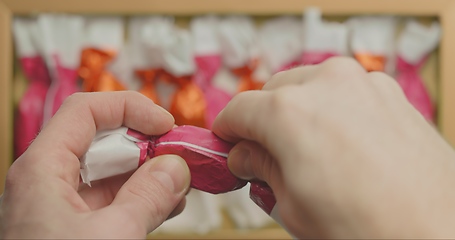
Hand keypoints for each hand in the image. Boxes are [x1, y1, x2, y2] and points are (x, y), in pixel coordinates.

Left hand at [0, 91, 189, 238]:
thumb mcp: (111, 238)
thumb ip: (148, 197)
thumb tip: (176, 167)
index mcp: (43, 169)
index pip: (86, 111)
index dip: (129, 108)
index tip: (165, 124)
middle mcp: (48, 180)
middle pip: (102, 140)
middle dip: (146, 144)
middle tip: (182, 155)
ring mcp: (61, 205)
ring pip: (110, 172)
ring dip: (148, 173)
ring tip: (182, 181)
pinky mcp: (75, 228)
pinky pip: (112, 200)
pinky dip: (140, 197)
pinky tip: (168, 204)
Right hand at [213, 57, 454, 237]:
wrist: (439, 232)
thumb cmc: (368, 228)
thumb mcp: (292, 206)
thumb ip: (260, 169)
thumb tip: (244, 155)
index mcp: (289, 112)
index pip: (238, 111)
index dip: (226, 132)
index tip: (228, 145)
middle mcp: (326, 84)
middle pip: (272, 93)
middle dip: (263, 122)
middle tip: (267, 156)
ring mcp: (362, 83)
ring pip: (309, 87)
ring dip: (298, 113)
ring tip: (308, 153)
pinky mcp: (389, 92)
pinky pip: (344, 93)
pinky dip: (332, 111)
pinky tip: (341, 145)